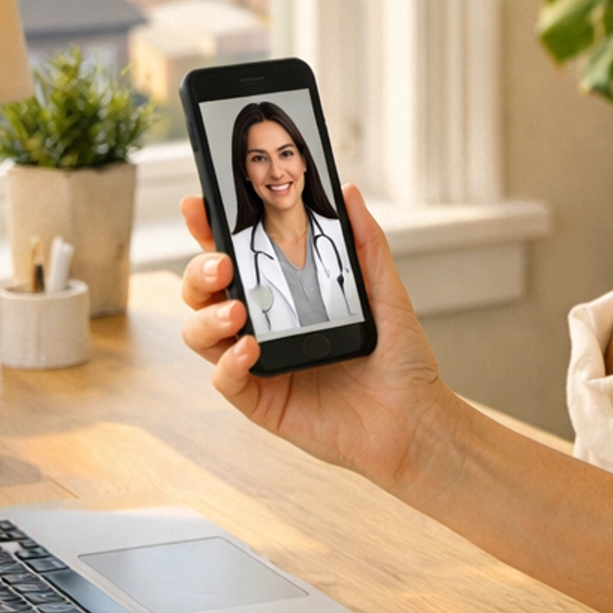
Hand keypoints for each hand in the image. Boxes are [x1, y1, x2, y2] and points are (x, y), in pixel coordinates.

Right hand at [178, 186, 454, 489]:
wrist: (415, 421)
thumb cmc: (401, 360)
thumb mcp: (386, 292)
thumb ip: (366, 243)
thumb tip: (348, 192)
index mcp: (286, 293)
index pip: (236, 253)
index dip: (209, 228)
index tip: (197, 204)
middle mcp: (264, 324)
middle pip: (204, 290)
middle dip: (199, 270)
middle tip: (222, 264)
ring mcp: (258, 363)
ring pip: (200, 333)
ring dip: (206, 316)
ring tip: (237, 310)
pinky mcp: (261, 401)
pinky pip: (225, 380)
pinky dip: (228, 362)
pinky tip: (251, 348)